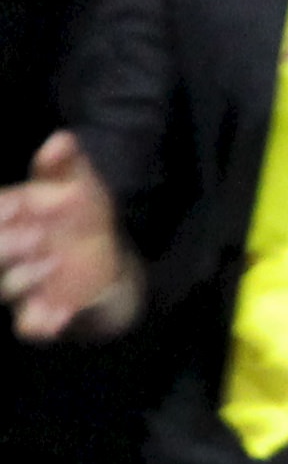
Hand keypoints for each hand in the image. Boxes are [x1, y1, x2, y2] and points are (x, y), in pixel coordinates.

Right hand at [0, 132, 139, 339]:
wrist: (102, 253)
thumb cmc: (81, 211)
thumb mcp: (80, 182)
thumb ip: (66, 162)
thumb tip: (60, 139)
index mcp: (15, 216)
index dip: (3, 210)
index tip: (20, 204)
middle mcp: (10, 250)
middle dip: (7, 244)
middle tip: (37, 235)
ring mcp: (21, 283)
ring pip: (7, 287)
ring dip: (27, 277)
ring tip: (55, 262)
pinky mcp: (38, 311)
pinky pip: (28, 324)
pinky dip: (39, 323)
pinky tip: (58, 318)